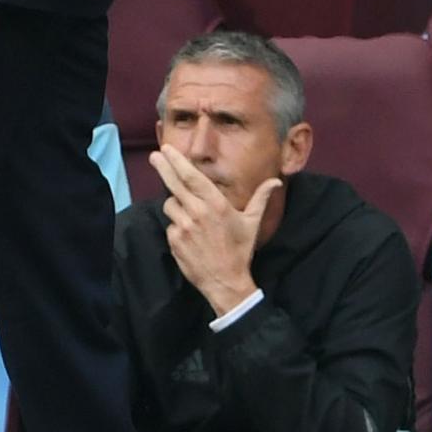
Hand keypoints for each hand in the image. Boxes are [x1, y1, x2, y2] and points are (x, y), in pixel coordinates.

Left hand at [151, 145, 277, 315]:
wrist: (226, 282)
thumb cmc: (240, 250)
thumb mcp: (252, 222)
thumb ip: (261, 198)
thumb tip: (276, 181)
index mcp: (216, 204)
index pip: (192, 177)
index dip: (177, 161)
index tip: (167, 149)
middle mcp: (197, 212)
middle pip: (174, 184)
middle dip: (163, 167)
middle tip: (154, 156)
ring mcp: (183, 227)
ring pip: (170, 205)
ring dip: (176, 205)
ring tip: (190, 217)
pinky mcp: (174, 241)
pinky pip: (170, 225)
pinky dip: (176, 226)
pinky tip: (189, 236)